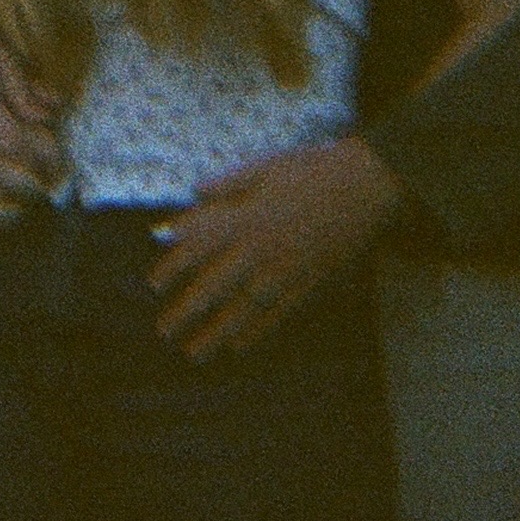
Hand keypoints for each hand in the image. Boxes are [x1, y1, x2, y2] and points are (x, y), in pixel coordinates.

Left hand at [148, 138, 404, 360]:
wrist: (366, 186)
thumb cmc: (313, 170)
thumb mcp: (265, 167)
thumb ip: (227, 185)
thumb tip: (194, 194)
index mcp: (245, 219)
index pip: (197, 249)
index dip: (172, 267)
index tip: (153, 284)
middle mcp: (260, 252)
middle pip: (213, 288)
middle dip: (185, 312)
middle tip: (164, 332)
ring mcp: (284, 273)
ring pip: (242, 310)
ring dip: (215, 333)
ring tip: (194, 353)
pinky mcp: (308, 284)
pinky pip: (276, 315)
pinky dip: (256, 332)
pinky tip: (239, 346)